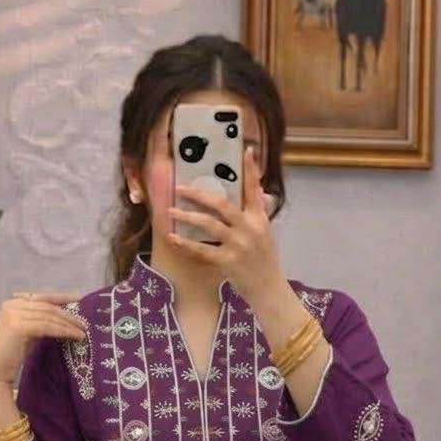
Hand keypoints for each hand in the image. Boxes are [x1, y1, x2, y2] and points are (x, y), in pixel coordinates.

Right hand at [0, 291, 88, 388]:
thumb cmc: (12, 355)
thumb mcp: (28, 332)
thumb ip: (40, 321)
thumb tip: (64, 317)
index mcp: (12, 303)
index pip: (41, 297)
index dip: (61, 297)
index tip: (79, 299)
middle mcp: (11, 304)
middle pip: (47, 305)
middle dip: (68, 313)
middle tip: (85, 323)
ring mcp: (13, 314)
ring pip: (48, 315)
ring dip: (68, 323)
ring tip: (83, 332)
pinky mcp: (17, 326)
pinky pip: (47, 326)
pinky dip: (63, 331)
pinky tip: (74, 336)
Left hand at [167, 147, 283, 307]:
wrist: (269, 290)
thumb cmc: (265, 262)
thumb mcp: (265, 234)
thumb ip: (257, 214)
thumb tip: (256, 193)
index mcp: (260, 219)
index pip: (255, 189)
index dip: (250, 170)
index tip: (246, 150)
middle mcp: (249, 228)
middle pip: (222, 204)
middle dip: (199, 195)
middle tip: (180, 188)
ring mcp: (238, 245)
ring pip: (209, 225)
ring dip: (188, 216)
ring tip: (171, 211)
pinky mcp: (227, 262)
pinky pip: (202, 250)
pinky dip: (186, 244)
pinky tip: (173, 238)